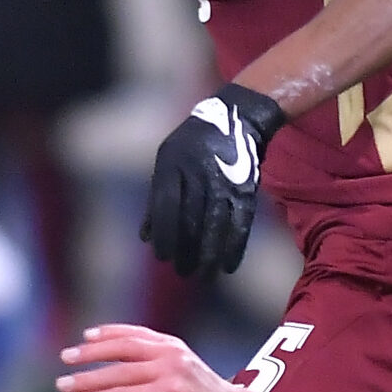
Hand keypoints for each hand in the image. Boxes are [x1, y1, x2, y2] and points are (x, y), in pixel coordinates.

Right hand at [56, 325, 240, 391]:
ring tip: (70, 356)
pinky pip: (139, 333)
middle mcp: (168, 368)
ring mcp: (171, 351)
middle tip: (62, 384)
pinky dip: (114, 332)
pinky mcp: (171, 343)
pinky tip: (92, 335)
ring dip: (94, 350)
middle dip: (86, 378)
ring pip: (125, 346)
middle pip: (118, 371)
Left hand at [142, 83, 287, 280]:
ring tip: (204, 275)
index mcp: (173, 165)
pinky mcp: (246, 188)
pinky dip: (235, 247)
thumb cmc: (193, 143)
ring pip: (215, 225)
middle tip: (183, 272)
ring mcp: (224, 181)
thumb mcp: (167, 159)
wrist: (235, 117)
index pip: (165, 207)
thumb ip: (156, 196)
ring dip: (209, 254)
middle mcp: (198, 174)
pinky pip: (240, 222)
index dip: (164, 235)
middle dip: (186, 250)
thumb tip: (144, 237)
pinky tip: (229, 266)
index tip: (163, 257)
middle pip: (190, 220)